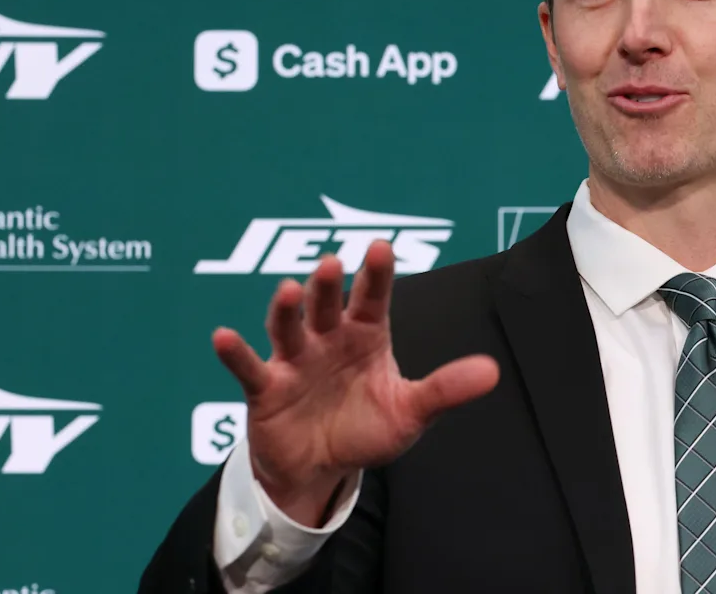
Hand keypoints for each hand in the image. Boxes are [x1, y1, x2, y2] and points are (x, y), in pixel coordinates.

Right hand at [211, 240, 499, 525]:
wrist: (323, 469)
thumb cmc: (366, 428)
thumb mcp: (411, 412)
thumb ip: (446, 389)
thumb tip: (492, 371)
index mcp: (366, 335)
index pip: (373, 298)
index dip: (376, 275)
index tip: (381, 247)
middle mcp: (328, 338)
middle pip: (327, 306)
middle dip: (327, 286)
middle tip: (330, 263)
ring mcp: (295, 361)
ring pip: (289, 328)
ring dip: (286, 309)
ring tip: (289, 290)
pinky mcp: (266, 389)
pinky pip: (248, 368)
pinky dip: (236, 353)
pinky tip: (222, 336)